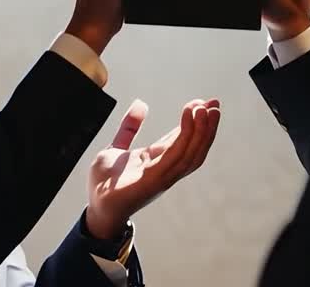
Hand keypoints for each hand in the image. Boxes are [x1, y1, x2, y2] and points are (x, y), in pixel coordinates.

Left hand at [84, 98, 221, 239]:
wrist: (94, 206)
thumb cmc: (104, 183)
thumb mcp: (116, 148)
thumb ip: (129, 127)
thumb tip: (140, 104)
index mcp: (159, 160)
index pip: (185, 140)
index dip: (197, 122)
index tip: (205, 103)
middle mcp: (166, 169)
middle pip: (195, 147)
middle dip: (208, 126)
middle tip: (215, 103)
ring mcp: (162, 175)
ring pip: (191, 152)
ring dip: (202, 131)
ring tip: (206, 109)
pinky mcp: (153, 179)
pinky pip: (176, 156)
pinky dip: (185, 137)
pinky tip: (188, 118)